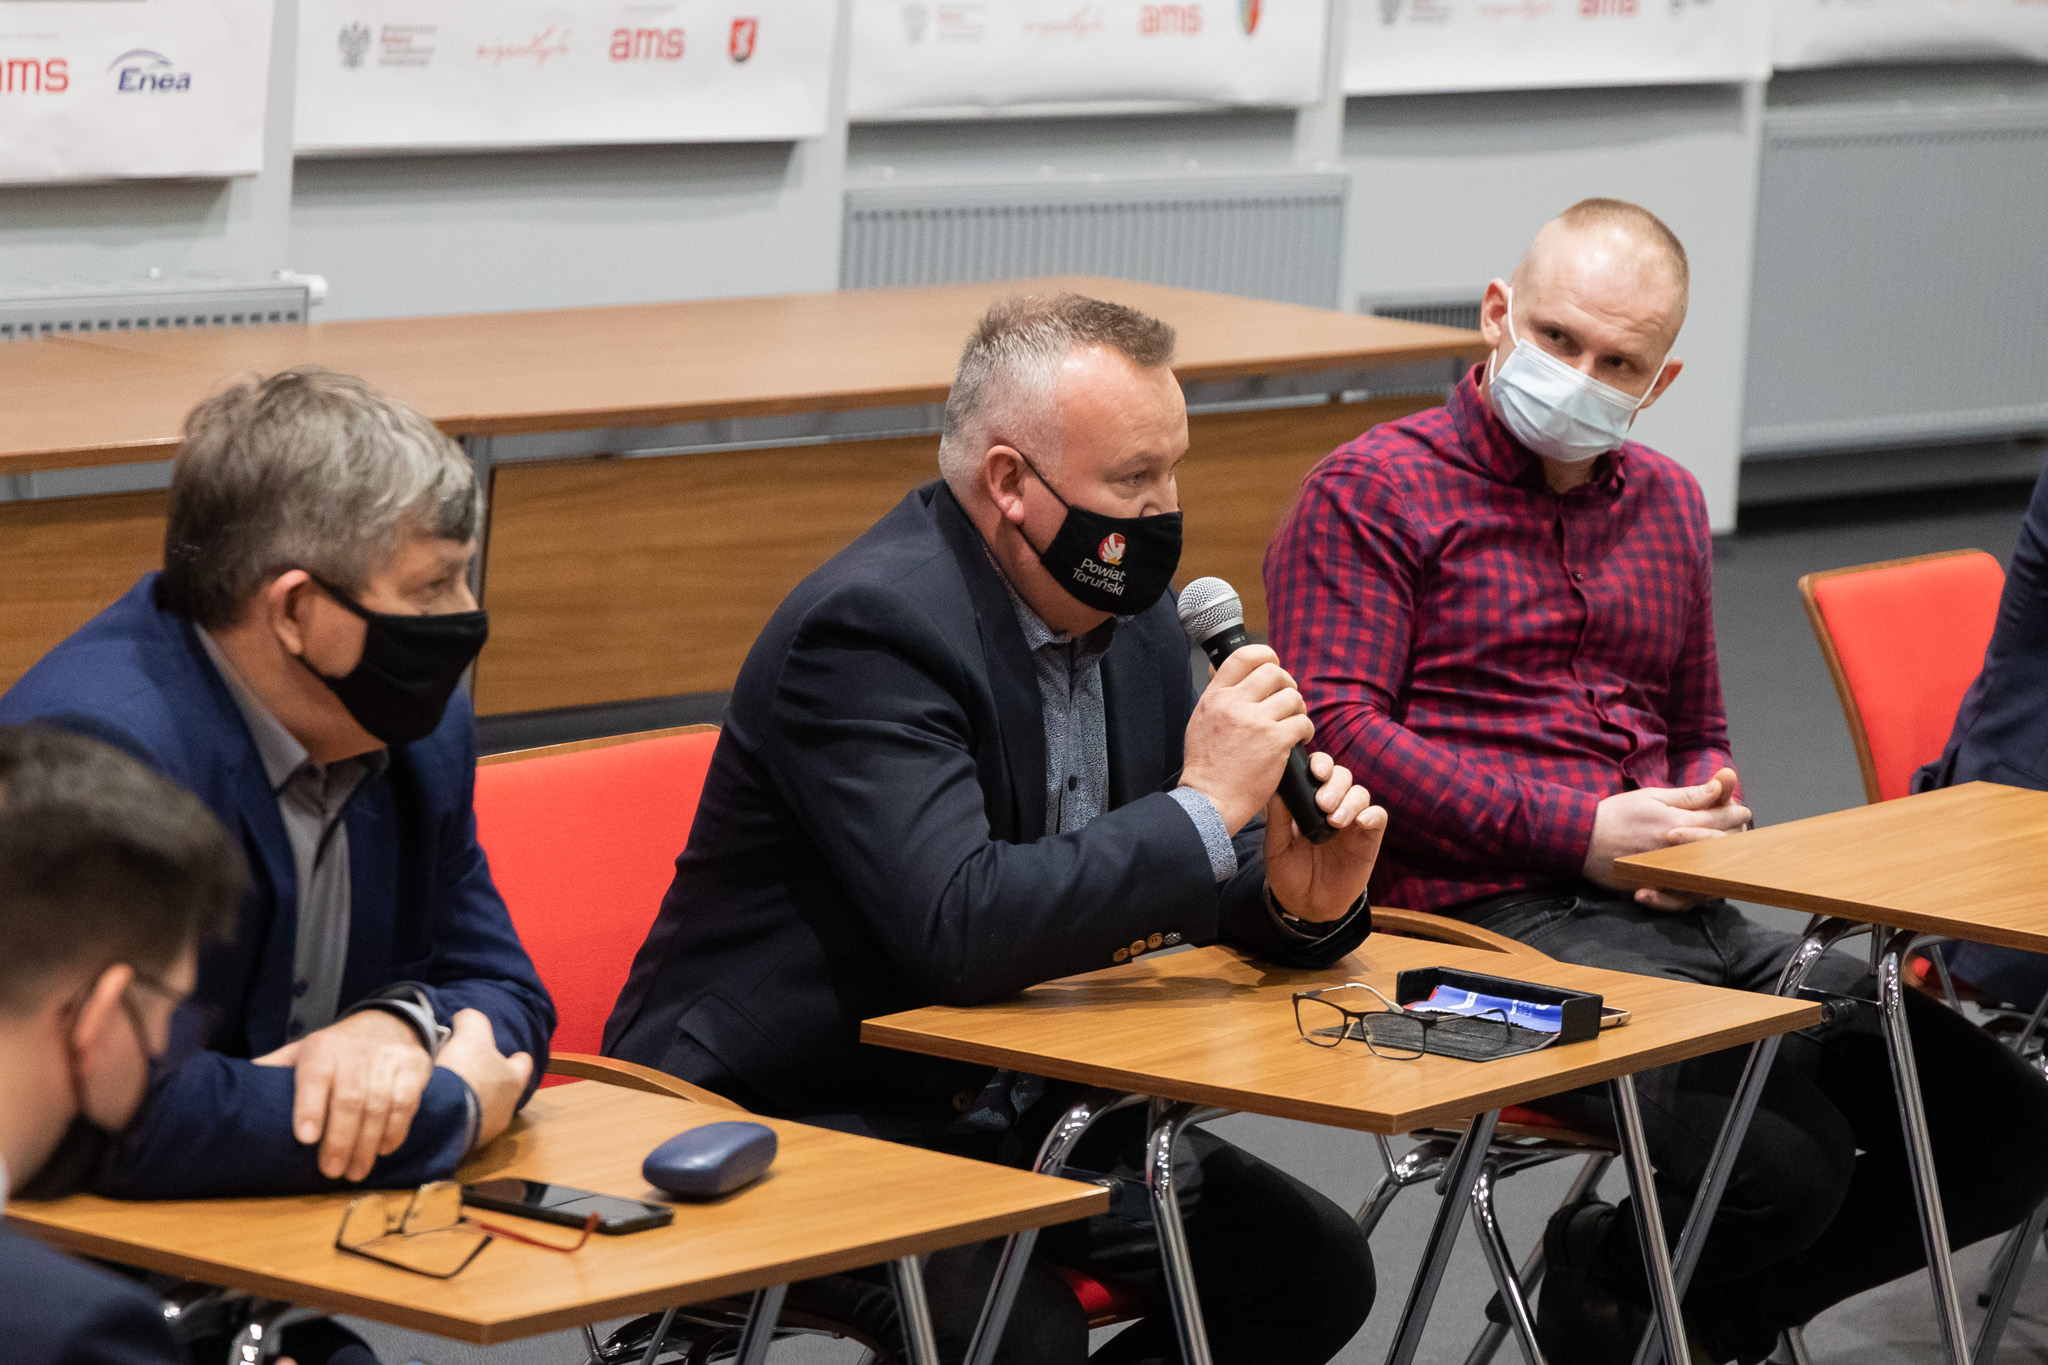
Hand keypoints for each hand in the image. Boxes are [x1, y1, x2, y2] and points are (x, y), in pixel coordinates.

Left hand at [255, 1009, 434, 1181]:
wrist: (388, 1022)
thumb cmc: (337, 1048)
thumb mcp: (303, 1051)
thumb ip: (275, 1069)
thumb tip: (230, 1088)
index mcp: (321, 1050)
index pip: (314, 1076)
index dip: (310, 1107)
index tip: (306, 1138)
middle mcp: (355, 1053)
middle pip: (349, 1099)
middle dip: (341, 1139)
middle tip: (331, 1172)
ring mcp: (387, 1061)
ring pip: (379, 1106)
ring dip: (367, 1144)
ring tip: (355, 1171)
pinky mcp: (414, 1069)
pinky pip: (406, 1104)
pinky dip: (396, 1131)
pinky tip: (384, 1150)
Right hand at [434, 1009, 533, 1153]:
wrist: (441, 1119)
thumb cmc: (465, 1072)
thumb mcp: (470, 1034)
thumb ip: (473, 1020)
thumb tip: (466, 1019)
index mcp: (514, 1079)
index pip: (523, 1063)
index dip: (514, 1057)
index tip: (504, 1053)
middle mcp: (507, 1107)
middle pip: (503, 1090)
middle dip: (489, 1081)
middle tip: (469, 1072)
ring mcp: (487, 1130)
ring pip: (483, 1111)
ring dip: (470, 1102)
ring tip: (450, 1092)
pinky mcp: (465, 1145)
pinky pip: (463, 1127)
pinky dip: (454, 1117)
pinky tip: (439, 1110)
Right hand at [1179, 645, 1314, 833]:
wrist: (1210, 800)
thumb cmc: (1207, 767)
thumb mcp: (1202, 722)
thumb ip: (1220, 700)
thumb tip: (1241, 681)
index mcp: (1215, 697)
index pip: (1244, 656)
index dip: (1266, 655)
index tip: (1273, 667)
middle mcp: (1234, 704)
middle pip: (1274, 673)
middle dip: (1287, 685)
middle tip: (1287, 702)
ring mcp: (1255, 722)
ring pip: (1292, 697)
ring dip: (1298, 709)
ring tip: (1293, 724)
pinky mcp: (1274, 741)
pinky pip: (1302, 722)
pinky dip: (1305, 731)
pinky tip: (1299, 740)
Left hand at [1263, 752, 1387, 922]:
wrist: (1306, 905)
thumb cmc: (1288, 872)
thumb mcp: (1276, 846)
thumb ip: (1278, 818)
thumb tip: (1275, 787)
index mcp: (1308, 801)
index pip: (1318, 770)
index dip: (1320, 764)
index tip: (1315, 772)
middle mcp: (1332, 805)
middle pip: (1342, 776)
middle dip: (1334, 784)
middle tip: (1323, 803)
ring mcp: (1351, 821)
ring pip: (1360, 793)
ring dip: (1349, 801)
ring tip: (1335, 821)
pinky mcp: (1368, 839)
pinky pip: (1378, 817)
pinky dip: (1372, 815)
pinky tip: (1361, 822)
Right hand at [1583, 767, 1749, 911]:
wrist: (1581, 838)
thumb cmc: (1616, 814)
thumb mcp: (1652, 797)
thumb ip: (1689, 795)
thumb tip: (1720, 786)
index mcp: (1679, 822)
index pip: (1721, 819)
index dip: (1736, 813)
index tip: (1741, 811)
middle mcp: (1679, 849)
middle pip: (1722, 847)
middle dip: (1736, 837)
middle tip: (1741, 832)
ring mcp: (1669, 871)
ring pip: (1710, 875)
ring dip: (1722, 867)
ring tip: (1727, 859)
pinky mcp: (1656, 887)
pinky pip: (1682, 899)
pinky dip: (1691, 895)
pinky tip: (1698, 887)